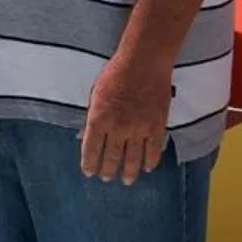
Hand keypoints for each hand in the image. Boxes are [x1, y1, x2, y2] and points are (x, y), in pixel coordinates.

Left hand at [80, 52, 172, 185]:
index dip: (89, 164)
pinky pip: (154, 150)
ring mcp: (138, 129)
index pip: (91, 150)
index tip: (89, 172)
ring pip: (133, 159)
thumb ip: (92, 116)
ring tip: (126, 180)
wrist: (144, 62)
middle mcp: (117, 128)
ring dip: (129, 172)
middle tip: (107, 178)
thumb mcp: (95, 93)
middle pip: (112, 158)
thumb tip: (85, 136)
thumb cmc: (116, 73)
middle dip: (108, 171)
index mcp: (98, 119)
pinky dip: (151, 161)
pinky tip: (148, 167)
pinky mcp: (157, 126)